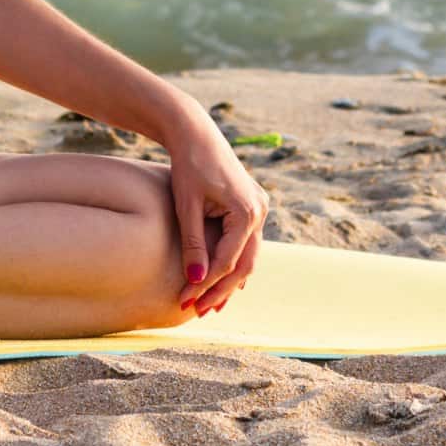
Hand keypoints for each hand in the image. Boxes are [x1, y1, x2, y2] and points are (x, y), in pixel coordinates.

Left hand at [165, 116, 268, 315]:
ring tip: (211, 305)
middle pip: (245, 264)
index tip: (186, 301)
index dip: (206, 285)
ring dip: (230, 280)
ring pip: (248, 255)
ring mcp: (259, 208)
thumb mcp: (186, 206)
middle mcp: (260, 211)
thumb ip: (193, 244)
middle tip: (200, 312)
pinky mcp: (252, 206)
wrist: (195, 133)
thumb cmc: (188, 166)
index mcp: (247, 211)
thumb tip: (196, 282)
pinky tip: (221, 281)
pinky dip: (234, 262)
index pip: (228, 261)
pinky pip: (246, 242)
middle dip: (222, 290)